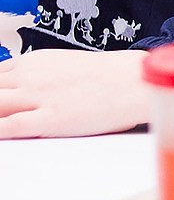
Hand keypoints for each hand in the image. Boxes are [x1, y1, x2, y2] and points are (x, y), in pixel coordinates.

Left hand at [0, 49, 149, 137]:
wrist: (134, 79)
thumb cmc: (107, 75)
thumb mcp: (64, 65)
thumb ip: (38, 77)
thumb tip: (22, 92)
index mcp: (32, 62)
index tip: (2, 101)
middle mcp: (29, 76)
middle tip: (3, 110)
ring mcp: (38, 97)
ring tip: (4, 120)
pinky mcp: (50, 118)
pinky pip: (9, 126)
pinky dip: (0, 130)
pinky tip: (2, 137)